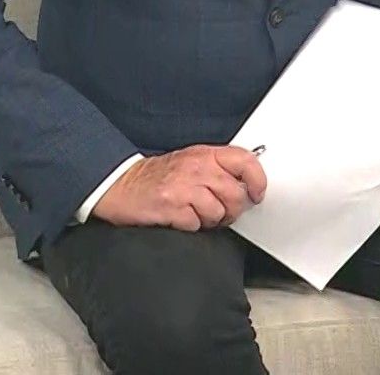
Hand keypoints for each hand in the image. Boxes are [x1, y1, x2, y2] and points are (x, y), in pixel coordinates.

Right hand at [91, 145, 266, 230]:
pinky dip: (191, 226)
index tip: (256, 193)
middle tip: (220, 211)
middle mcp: (197, 168)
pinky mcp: (171, 206)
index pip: (246, 161)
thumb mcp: (192, 162)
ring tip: (195, 213)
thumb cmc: (159, 176)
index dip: (257, 180)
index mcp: (205, 154)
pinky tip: (180, 218)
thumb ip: (219, 169)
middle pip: (235, 195)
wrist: (121, 185)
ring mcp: (184, 187)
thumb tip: (247, 185)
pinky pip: (197, 225)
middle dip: (231, 210)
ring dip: (210, 220)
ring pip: (218, 212)